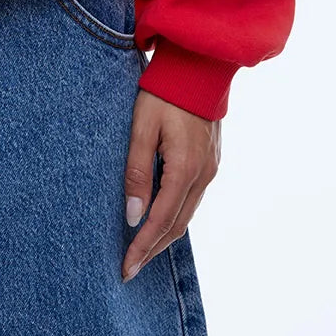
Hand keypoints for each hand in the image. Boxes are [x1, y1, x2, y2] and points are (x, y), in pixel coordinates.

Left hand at [122, 90, 220, 280]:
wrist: (197, 66)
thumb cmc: (163, 93)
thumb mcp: (142, 127)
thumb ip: (136, 172)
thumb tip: (133, 217)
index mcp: (185, 169)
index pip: (160, 221)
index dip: (142, 248)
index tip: (125, 268)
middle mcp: (203, 175)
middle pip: (177, 225)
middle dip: (153, 249)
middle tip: (130, 268)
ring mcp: (211, 168)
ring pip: (187, 214)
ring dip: (164, 235)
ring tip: (142, 250)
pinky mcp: (211, 161)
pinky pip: (193, 198)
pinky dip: (175, 215)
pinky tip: (161, 218)